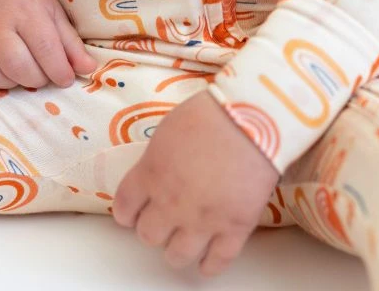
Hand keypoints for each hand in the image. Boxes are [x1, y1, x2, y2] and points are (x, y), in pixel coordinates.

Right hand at [0, 0, 96, 88]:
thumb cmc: (31, 8)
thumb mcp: (55, 16)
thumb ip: (72, 44)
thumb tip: (88, 68)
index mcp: (28, 9)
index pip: (46, 47)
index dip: (59, 69)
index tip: (67, 79)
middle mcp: (0, 21)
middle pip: (22, 66)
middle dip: (40, 79)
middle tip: (48, 75)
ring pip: (2, 76)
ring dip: (21, 82)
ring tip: (30, 70)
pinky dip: (2, 82)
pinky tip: (10, 70)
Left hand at [112, 88, 280, 277]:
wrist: (254, 117)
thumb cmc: (214, 112)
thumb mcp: (170, 128)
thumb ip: (158, 157)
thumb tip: (159, 169)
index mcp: (151, 173)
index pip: (125, 207)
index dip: (128, 212)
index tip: (134, 212)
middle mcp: (170, 202)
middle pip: (148, 235)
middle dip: (154, 227)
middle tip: (164, 219)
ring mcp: (202, 219)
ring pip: (177, 255)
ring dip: (177, 249)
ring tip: (184, 241)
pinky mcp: (234, 228)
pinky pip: (217, 262)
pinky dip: (210, 265)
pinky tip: (208, 261)